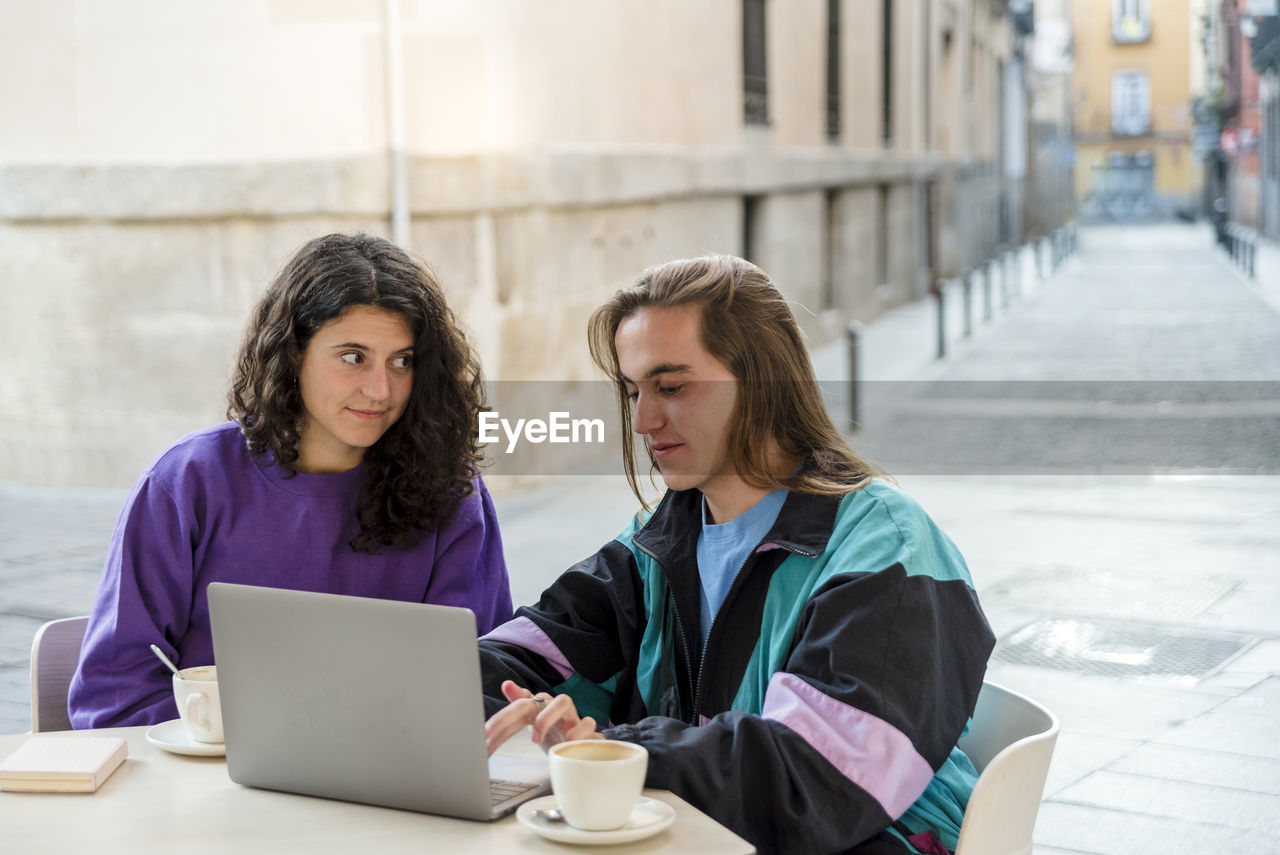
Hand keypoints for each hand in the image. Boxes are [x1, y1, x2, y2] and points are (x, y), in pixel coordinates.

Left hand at [484, 680, 603, 755]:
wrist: (581, 744)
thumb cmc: (553, 731)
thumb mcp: (531, 721)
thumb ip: (515, 711)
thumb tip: (506, 684)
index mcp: (537, 706)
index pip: (516, 707)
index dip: (500, 718)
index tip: (484, 731)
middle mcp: (553, 706)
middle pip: (532, 700)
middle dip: (509, 716)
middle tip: (492, 733)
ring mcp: (572, 715)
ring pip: (563, 701)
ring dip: (545, 718)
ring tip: (534, 739)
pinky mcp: (588, 728)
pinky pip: (587, 723)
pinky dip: (577, 733)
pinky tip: (568, 744)